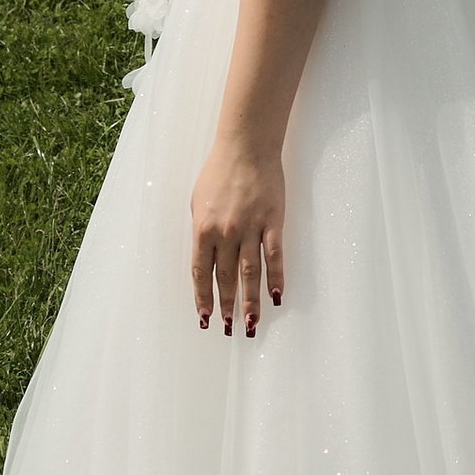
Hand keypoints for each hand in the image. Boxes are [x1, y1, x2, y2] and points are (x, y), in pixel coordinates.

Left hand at [190, 137, 284, 336]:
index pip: (201, 273)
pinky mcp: (272, 222)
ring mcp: (250, 228)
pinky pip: (274, 256)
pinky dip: (276, 277)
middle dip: (226, 305)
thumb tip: (205, 256)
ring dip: (250, 300)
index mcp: (203, 229)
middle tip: (229, 327)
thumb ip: (201, 230)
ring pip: (250, 273)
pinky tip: (277, 295)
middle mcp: (225, 233)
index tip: (205, 317)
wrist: (245, 147)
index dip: (203, 297)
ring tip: (251, 322)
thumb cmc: (219, 171)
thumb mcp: (198, 201)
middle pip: (226, 278)